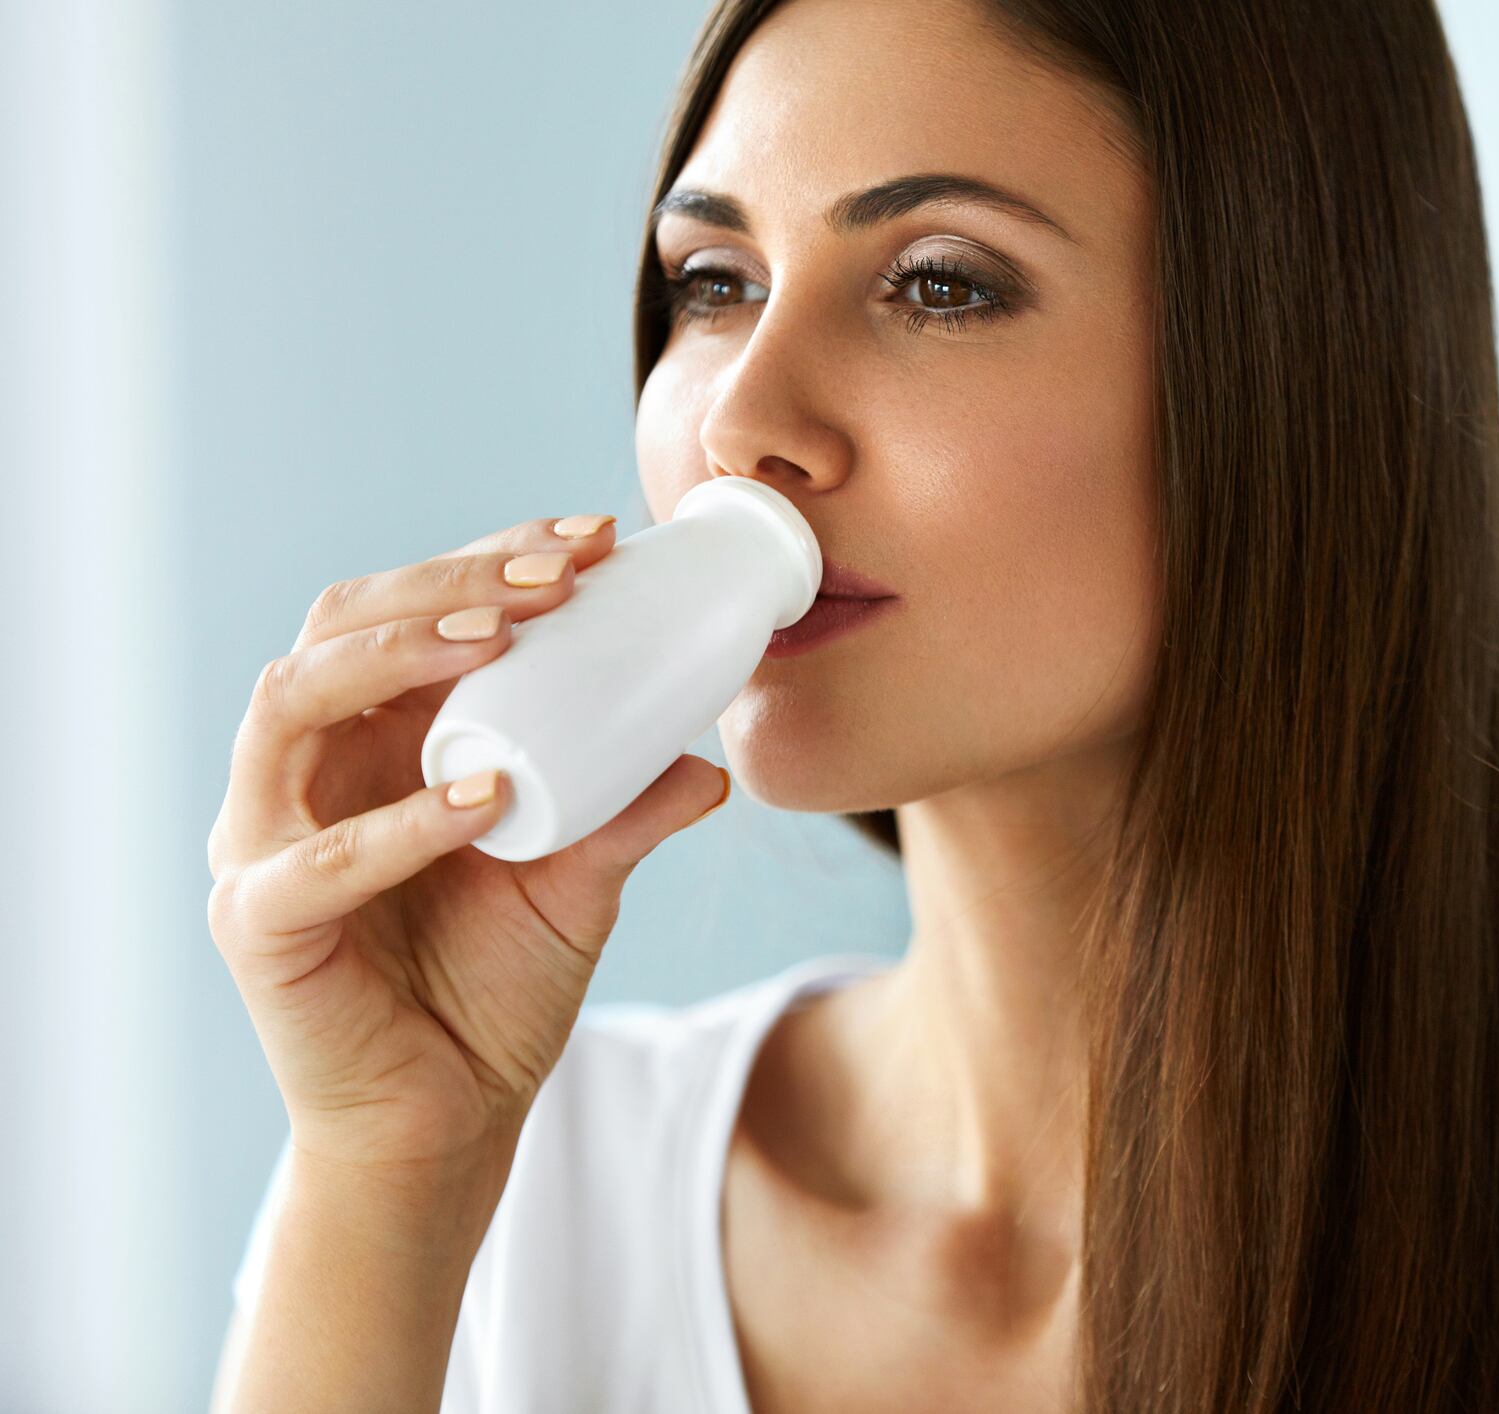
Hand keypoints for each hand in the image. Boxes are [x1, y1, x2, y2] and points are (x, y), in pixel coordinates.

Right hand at [206, 513, 731, 1178]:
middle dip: (450, 583)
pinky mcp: (257, 927)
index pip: (410, 611)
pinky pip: (313, 862)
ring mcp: (262, 842)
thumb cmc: (495, 988)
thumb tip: (714, 766)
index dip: (491, 561)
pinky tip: (481, 798)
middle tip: (558, 577)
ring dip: (397, 656)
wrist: (449, 1123)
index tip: (595, 540)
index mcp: (373, 738)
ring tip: (503, 638)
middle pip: (341, 626)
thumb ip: (629, 817)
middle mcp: (305, 771)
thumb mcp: (580, 883)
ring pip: (289, 704)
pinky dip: (397, 824)